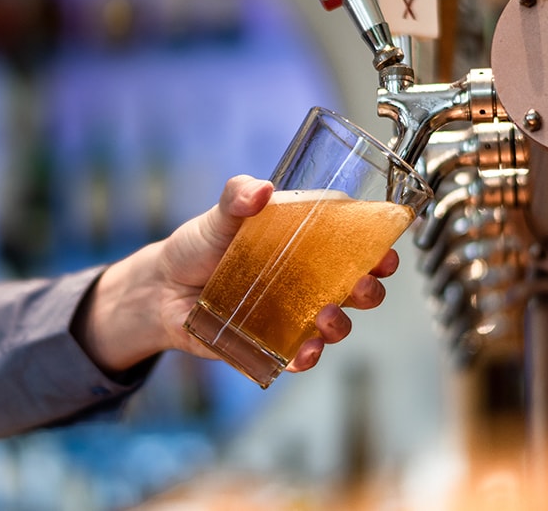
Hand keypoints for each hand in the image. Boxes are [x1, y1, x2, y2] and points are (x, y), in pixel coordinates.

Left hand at [79, 175, 397, 374]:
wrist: (162, 289)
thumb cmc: (199, 246)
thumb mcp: (220, 215)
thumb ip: (238, 197)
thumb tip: (258, 190)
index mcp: (306, 242)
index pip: (353, 241)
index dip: (377, 246)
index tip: (384, 252)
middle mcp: (308, 278)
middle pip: (358, 286)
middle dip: (370, 290)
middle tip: (363, 287)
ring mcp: (294, 313)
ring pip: (336, 324)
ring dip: (341, 325)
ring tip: (327, 319)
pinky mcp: (273, 342)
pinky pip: (299, 355)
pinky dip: (306, 357)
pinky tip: (304, 353)